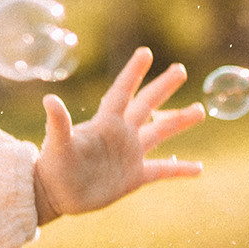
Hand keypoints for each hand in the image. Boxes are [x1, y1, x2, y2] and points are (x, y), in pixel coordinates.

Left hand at [31, 47, 203, 223]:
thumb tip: (49, 99)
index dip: (133, 72)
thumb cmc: (53, 167)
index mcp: (105, 123)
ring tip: (200, 110)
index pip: (123, 91)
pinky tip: (199, 169)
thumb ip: (59, 123)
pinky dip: (180, 169)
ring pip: (160, 133)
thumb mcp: (57, 144)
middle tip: (180, 69)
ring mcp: (129, 155)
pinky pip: (162, 171)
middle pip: (147, 105)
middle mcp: (121, 134)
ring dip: (179, 121)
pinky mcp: (133, 178)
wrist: (54, 195)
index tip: (145, 52)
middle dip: (163, 87)